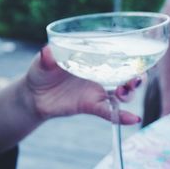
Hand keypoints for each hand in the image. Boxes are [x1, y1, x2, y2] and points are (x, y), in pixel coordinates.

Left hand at [24, 46, 141, 123]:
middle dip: (136, 74)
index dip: (127, 54)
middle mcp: (97, 72)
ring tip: (123, 92)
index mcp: (89, 57)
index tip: (132, 56)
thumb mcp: (42, 63)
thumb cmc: (40, 72)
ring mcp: (96, 89)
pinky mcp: (91, 105)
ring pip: (122, 91)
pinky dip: (121, 115)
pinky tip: (132, 118)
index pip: (113, 52)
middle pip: (125, 72)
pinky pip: (109, 110)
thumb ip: (46, 58)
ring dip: (129, 92)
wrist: (34, 95)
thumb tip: (46, 51)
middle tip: (133, 78)